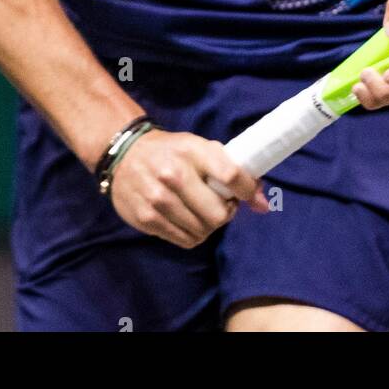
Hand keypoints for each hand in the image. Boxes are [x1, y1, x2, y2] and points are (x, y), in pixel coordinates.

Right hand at [108, 130, 268, 247]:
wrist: (125, 154)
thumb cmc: (172, 151)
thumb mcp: (200, 148)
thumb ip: (232, 170)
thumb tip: (263, 204)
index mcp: (193, 151)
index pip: (230, 175)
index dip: (247, 191)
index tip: (250, 197)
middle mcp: (174, 175)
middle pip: (218, 213)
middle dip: (225, 213)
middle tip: (220, 205)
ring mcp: (158, 199)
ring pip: (202, 231)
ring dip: (208, 226)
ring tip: (201, 211)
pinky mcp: (146, 219)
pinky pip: (184, 241)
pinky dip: (192, 234)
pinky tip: (186, 219)